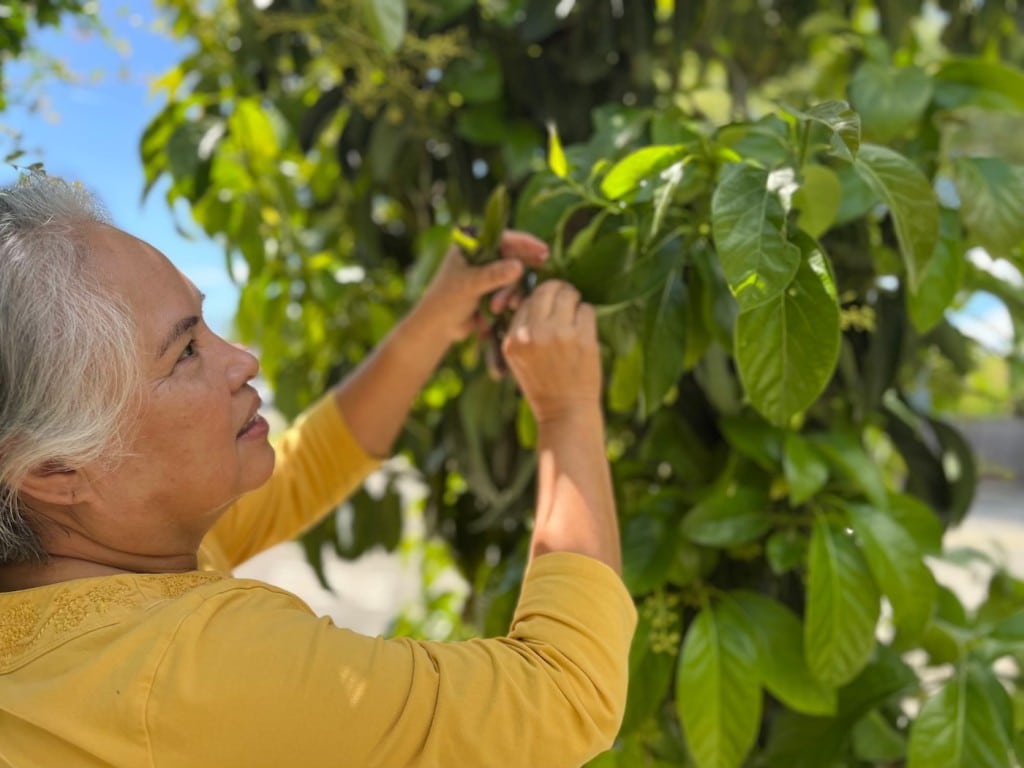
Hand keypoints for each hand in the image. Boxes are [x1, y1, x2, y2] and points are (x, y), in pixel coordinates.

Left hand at [418, 230, 547, 341]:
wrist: (439, 327)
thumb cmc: (446, 300)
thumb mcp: (470, 285)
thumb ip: (494, 275)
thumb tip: (519, 266)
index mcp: (473, 246)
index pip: (503, 238)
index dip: (524, 243)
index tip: (542, 250)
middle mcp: (483, 257)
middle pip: (513, 257)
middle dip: (516, 274)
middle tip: (535, 279)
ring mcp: (490, 274)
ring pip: (513, 278)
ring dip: (509, 292)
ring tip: (497, 307)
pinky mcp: (494, 291)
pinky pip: (512, 291)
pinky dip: (511, 299)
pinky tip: (507, 309)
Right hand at [502, 280, 601, 422]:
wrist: (565, 413)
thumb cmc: (544, 386)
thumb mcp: (519, 360)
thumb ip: (523, 331)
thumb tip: (537, 297)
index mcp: (513, 338)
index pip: (525, 301)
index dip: (539, 302)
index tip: (549, 309)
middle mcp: (532, 333)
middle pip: (546, 290)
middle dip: (558, 290)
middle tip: (567, 297)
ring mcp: (558, 334)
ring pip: (568, 294)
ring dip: (574, 300)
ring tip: (576, 314)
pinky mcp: (582, 338)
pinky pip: (587, 309)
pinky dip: (587, 315)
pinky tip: (584, 331)